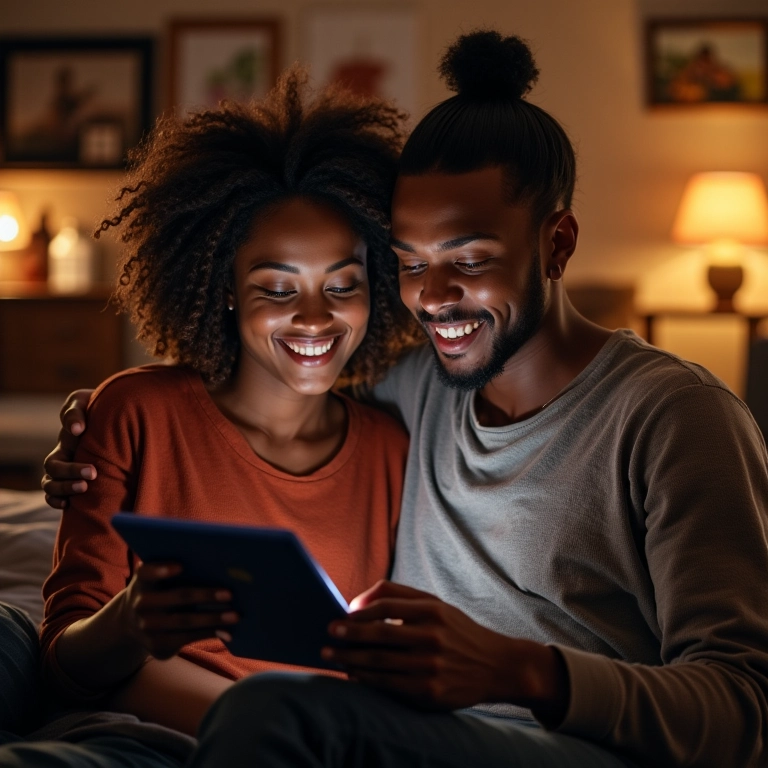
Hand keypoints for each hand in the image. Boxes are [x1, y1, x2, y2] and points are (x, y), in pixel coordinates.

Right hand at [41, 389, 95, 507]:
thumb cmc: (101, 408)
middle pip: (54, 467)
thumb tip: (76, 429)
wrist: (118, 420)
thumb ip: (76, 412)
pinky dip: (57, 501)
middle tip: (93, 473)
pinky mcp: (74, 482)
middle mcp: (65, 455)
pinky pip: (54, 496)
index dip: (68, 442)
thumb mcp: (85, 402)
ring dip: (64, 487)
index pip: (62, 438)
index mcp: (68, 437)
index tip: (80, 432)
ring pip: (51, 483)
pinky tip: (69, 504)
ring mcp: (67, 470)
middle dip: (71, 471)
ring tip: (84, 487)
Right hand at [119, 562, 238, 660]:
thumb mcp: (157, 580)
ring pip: (185, 621)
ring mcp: (147, 627)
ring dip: (213, 618)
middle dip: (205, 595)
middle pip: (177, 597)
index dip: (161, 569)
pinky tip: (227, 631)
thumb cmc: (158, 591)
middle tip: (230, 594)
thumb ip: (176, 572)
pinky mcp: (157, 646)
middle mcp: (141, 604)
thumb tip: (220, 569)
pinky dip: (209, 633)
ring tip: (235, 615)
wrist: (132, 624)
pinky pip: (187, 638)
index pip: (146, 572)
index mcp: (142, 581)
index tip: (181, 566)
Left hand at [323, 581, 567, 718]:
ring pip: (379, 662)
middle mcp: (432, 637)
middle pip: (379, 634)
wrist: (497, 666)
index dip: (359, 612)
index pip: (386, 606)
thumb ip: (398, 594)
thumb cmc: (457, 631)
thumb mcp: (436, 604)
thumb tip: (356, 601)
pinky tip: (353, 673)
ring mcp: (430, 666)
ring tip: (332, 655)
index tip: (340, 615)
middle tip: (328, 633)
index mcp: (433, 610)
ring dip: (350, 659)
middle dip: (348, 635)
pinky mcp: (429, 692)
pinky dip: (366, 678)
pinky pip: (388, 684)